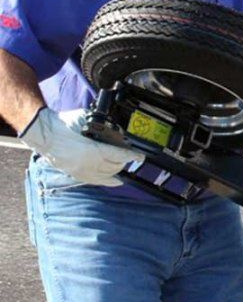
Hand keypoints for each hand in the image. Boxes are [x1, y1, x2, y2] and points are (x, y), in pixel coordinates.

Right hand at [20, 107, 143, 186]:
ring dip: (116, 169)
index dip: (132, 156)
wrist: (43, 133)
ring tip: (122, 165)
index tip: (140, 157)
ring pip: (107, 175)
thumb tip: (113, 128)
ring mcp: (82, 171)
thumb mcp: (86, 120)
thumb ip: (101, 126)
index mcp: (93, 151)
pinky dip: (108, 181)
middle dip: (124, 161)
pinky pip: (95, 181)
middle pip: (115, 167)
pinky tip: (117, 181)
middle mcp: (89, 164)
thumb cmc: (62, 125)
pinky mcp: (76, 174)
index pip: (119, 156)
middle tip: (128, 155)